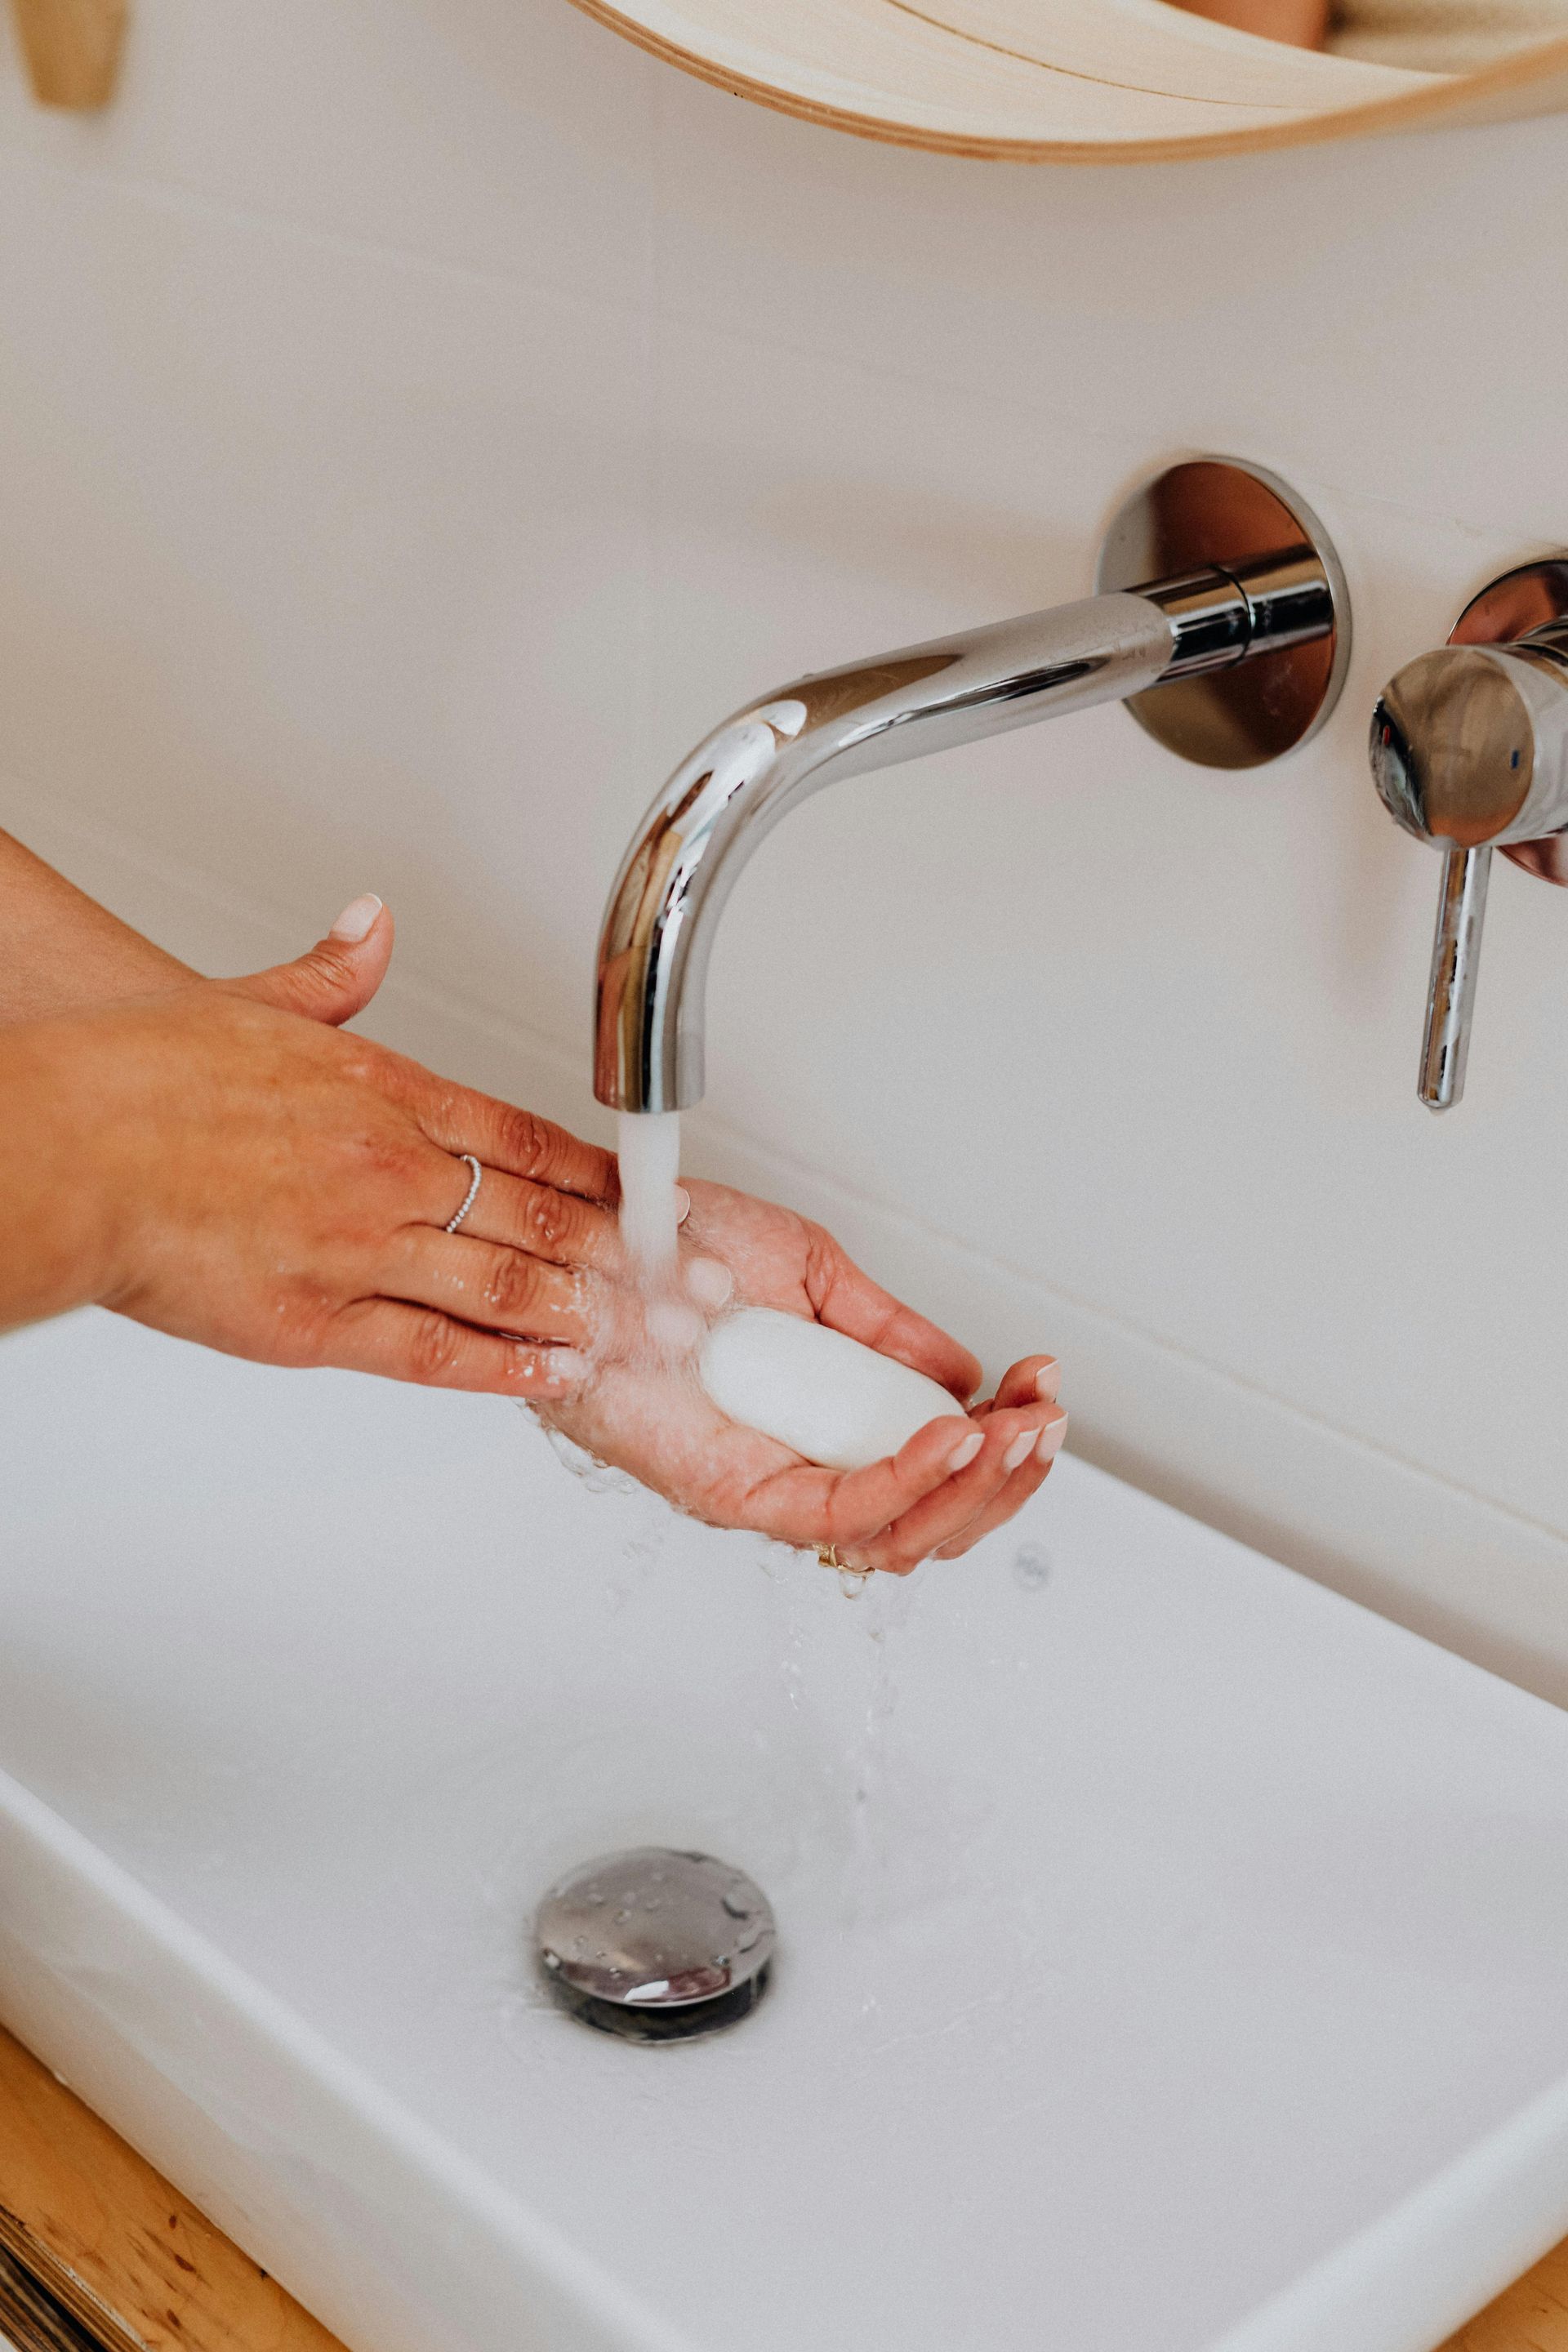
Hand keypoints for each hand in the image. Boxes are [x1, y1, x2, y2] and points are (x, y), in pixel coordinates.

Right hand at [0, 898, 622, 1395]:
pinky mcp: (316, 1323)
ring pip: (501, 1287)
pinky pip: (435, 1353)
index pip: (520, 1135)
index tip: (630, 1194)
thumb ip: (328, 974)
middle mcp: (388, 1170)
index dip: (588, 1172)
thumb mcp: (248, 1000)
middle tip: (655, 1277)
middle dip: (602, 1250)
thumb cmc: (135, 1078)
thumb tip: (371, 926)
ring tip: (619, 1330)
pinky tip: (549, 1373)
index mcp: (381, 1091)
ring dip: (571, 1310)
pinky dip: (504, 1366)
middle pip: (530, 1214)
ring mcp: (359, 1249)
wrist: (64, 1149)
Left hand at [540, 1178, 1065, 1572]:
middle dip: (1008, 1478)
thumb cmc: (672, 1254)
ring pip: (896, 1537)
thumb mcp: (811, 1275)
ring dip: (975, 1488)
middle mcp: (798, 1470)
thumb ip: (885, 1330)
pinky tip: (951, 1437)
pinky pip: (836, 1511)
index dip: (1002, 1443)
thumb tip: (958, 1377)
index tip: (1042, 1389)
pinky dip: (907, 1479)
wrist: (589, 1237)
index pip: (931, 1470)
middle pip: (930, 1524)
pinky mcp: (729, 1494)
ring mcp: (765, 1490)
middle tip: (1047, 1419)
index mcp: (821, 1427)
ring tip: (1017, 1433)